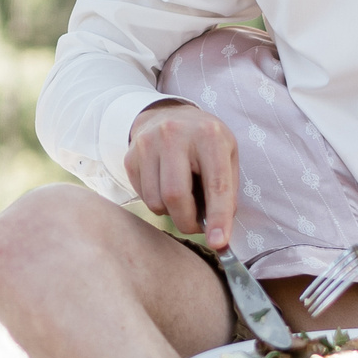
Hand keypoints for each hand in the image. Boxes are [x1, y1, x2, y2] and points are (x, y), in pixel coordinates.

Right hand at [126, 102, 239, 248]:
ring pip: (156, 201)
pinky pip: (143, 197)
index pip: (215, 184)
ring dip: (171, 213)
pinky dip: (157, 203)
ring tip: (182, 200)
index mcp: (208, 136)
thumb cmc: (204, 142)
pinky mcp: (131, 156)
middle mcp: (175, 135)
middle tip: (197, 226)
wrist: (168, 115)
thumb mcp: (226, 155)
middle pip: (176, 195)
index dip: (218, 217)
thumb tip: (219, 234)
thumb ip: (226, 191)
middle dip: (188, 222)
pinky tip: (165, 187)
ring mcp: (148, 144)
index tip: (218, 242)